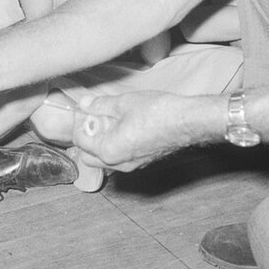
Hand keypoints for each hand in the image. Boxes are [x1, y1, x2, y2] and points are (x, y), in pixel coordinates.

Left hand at [72, 90, 213, 171]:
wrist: (188, 121)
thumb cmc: (158, 112)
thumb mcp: (124, 102)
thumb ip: (100, 105)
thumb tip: (85, 104)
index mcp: (108, 150)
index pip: (80, 140)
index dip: (80, 123)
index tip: (84, 110)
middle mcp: (118, 164)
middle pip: (88, 156)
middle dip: (87, 138)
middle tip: (94, 117)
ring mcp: (132, 166)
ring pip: (104, 160)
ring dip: (101, 144)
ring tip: (109, 122)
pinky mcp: (143, 163)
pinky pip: (120, 160)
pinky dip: (115, 147)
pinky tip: (124, 129)